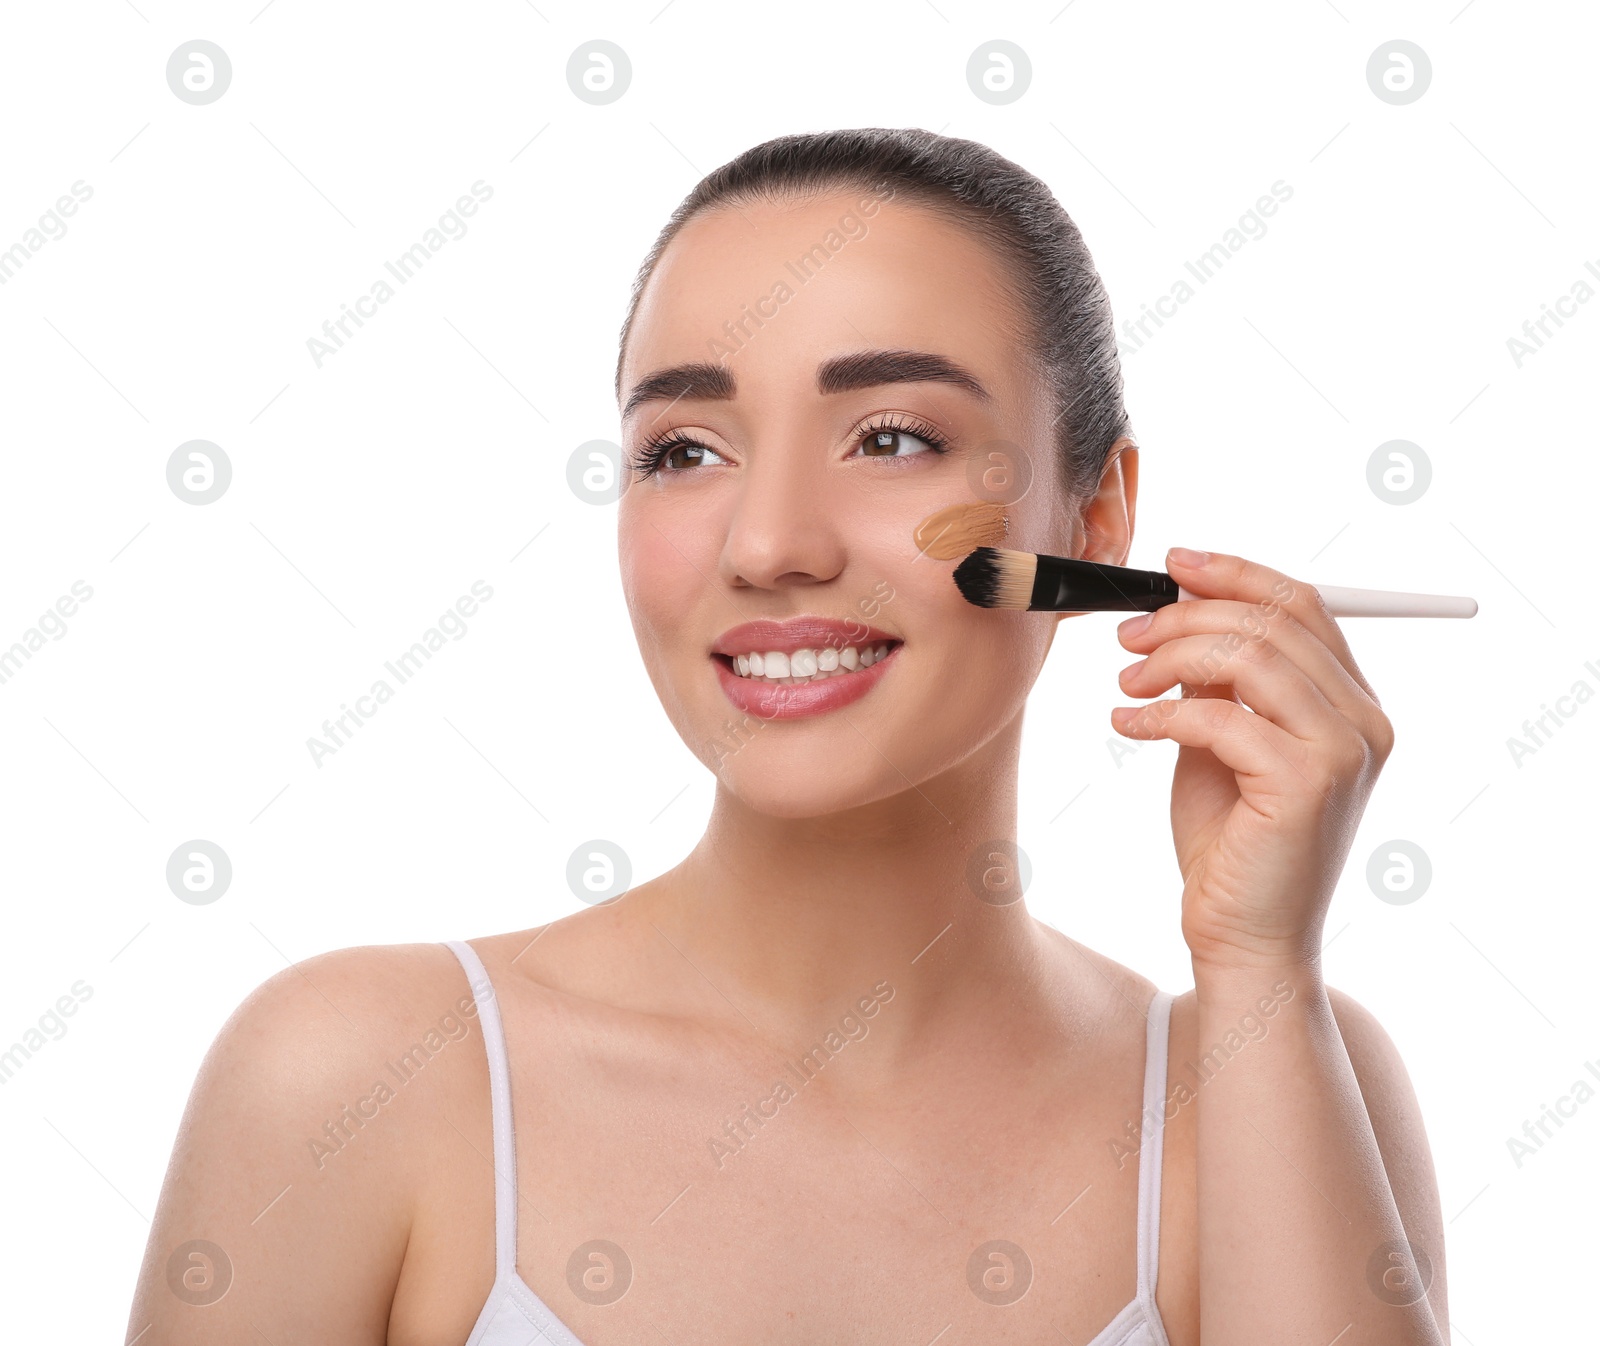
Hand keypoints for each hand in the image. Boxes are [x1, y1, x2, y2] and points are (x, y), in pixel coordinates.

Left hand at [1110, 548, 1393, 975]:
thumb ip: (1218, 682)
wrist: (1242, 937)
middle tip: (1128, 636)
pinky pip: (1221, 717)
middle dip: (1189, 615)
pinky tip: (1126, 727)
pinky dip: (1161, 714)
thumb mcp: (1219, 742)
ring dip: (1172, 659)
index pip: (1304, 604)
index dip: (1236, 573)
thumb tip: (1180, 611)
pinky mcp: (1307, 782)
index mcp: (1354, 703)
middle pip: (1276, 620)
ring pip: (1250, 657)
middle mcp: (1364, 720)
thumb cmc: (1229, 843)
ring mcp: (1344, 750)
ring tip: (1126, 684)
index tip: (1173, 563)